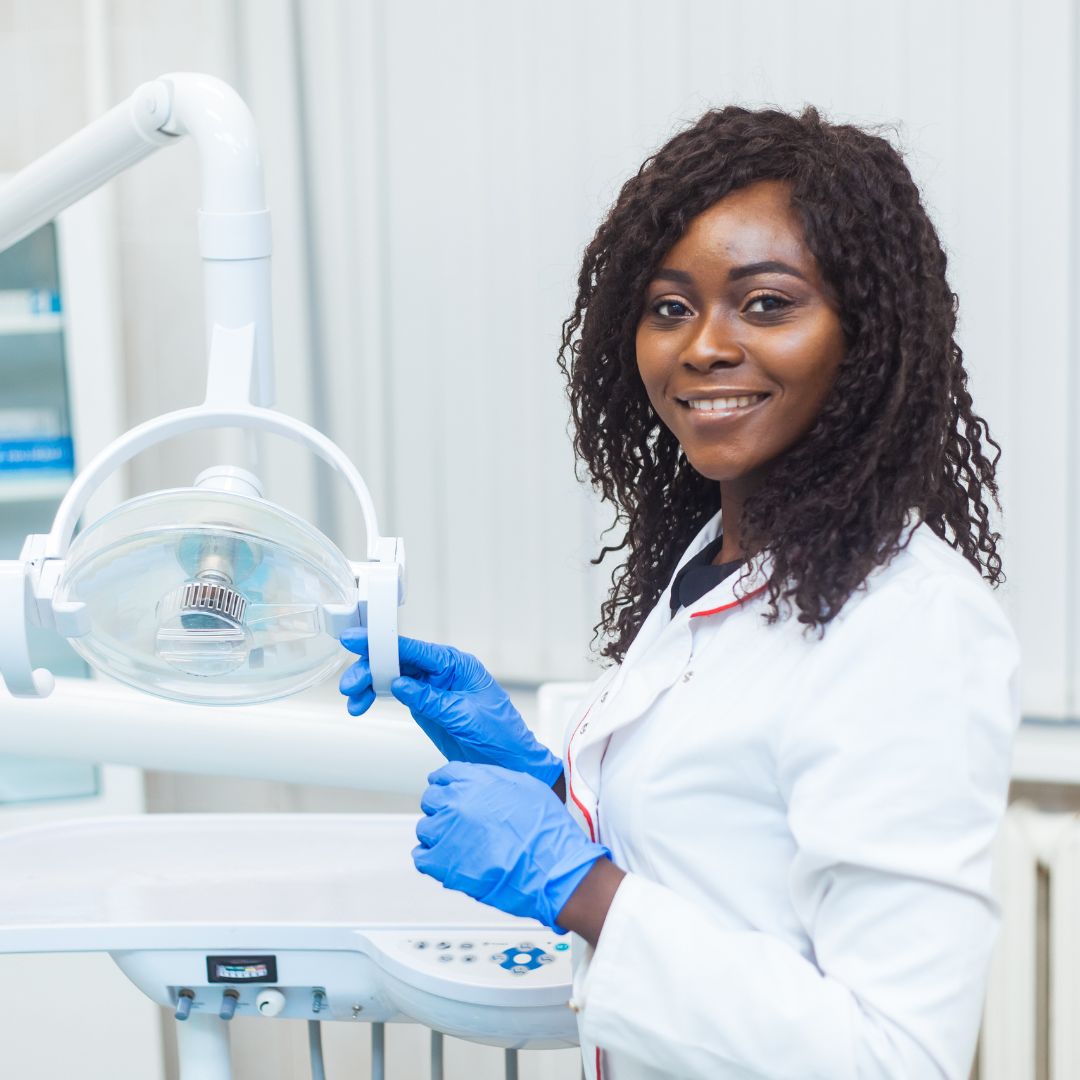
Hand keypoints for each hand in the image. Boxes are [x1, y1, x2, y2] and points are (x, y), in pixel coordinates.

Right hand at [339, 629, 563, 786]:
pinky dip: (376, 697)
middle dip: (370, 669)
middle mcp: (442, 671)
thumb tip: (400, 684)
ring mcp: (431, 687)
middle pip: (397, 660)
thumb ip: (430, 699)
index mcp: (456, 664)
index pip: (414, 649)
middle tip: (350, 684)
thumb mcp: (463, 714)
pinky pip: (395, 694)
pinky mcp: (424, 704)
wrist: (508, 762)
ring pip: (391, 676)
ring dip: (369, 685)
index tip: (357, 639)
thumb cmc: (499, 733)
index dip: (382, 643)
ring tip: (354, 701)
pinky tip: (363, 705)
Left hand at [413, 761, 609, 931]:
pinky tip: (450, 861)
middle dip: (443, 810)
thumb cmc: (546, 831)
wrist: (552, 867)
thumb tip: (483, 784)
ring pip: (425, 828)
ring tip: (461, 847)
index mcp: (475, 779)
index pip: (443, 776)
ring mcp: (446, 831)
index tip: (451, 797)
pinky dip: (432, 859)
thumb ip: (495, 781)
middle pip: (431, 800)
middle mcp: (456, 801)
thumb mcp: (526, 787)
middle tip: (460, 824)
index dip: (448, 787)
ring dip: (439, 836)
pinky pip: (421, 857)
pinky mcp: (442, 863)